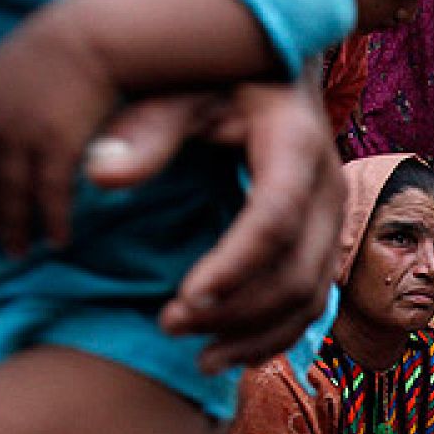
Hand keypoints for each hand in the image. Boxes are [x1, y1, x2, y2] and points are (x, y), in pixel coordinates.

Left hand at [0, 3, 117, 255]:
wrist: (90, 31)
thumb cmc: (73, 37)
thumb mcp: (27, 55)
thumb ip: (14, 84)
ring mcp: (21, 133)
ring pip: (11, 190)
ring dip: (13, 225)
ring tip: (16, 251)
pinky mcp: (53, 146)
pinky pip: (50, 194)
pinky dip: (52, 220)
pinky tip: (57, 240)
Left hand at [87, 82, 345, 372]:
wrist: (271, 73)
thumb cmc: (214, 80)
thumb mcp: (178, 91)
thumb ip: (144, 129)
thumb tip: (100, 175)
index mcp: (297, 144)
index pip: (274, 220)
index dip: (234, 266)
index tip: (182, 300)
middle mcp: (329, 188)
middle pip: (298, 273)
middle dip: (237, 312)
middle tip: (168, 326)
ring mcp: (333, 220)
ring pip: (311, 299)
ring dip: (257, 336)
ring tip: (199, 360)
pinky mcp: (325, 243)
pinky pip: (312, 303)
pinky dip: (275, 336)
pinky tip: (230, 353)